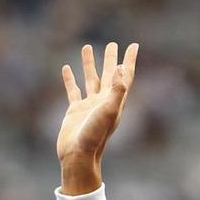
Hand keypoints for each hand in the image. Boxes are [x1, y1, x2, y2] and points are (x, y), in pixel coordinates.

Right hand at [56, 42, 138, 193]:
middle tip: (113, 44)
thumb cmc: (95, 136)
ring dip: (90, 64)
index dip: (129, 61)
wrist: (78, 155)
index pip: (125, 76)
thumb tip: (121, 68)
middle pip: (109, 75)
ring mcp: (89, 106)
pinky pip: (73, 90)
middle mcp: (103, 102)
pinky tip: (66, 68)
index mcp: (115, 101)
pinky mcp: (74, 110)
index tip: (134, 45)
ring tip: (86, 47)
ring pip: (90, 79)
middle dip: (111, 59)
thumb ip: (117, 90)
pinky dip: (70, 79)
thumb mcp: (108, 111)